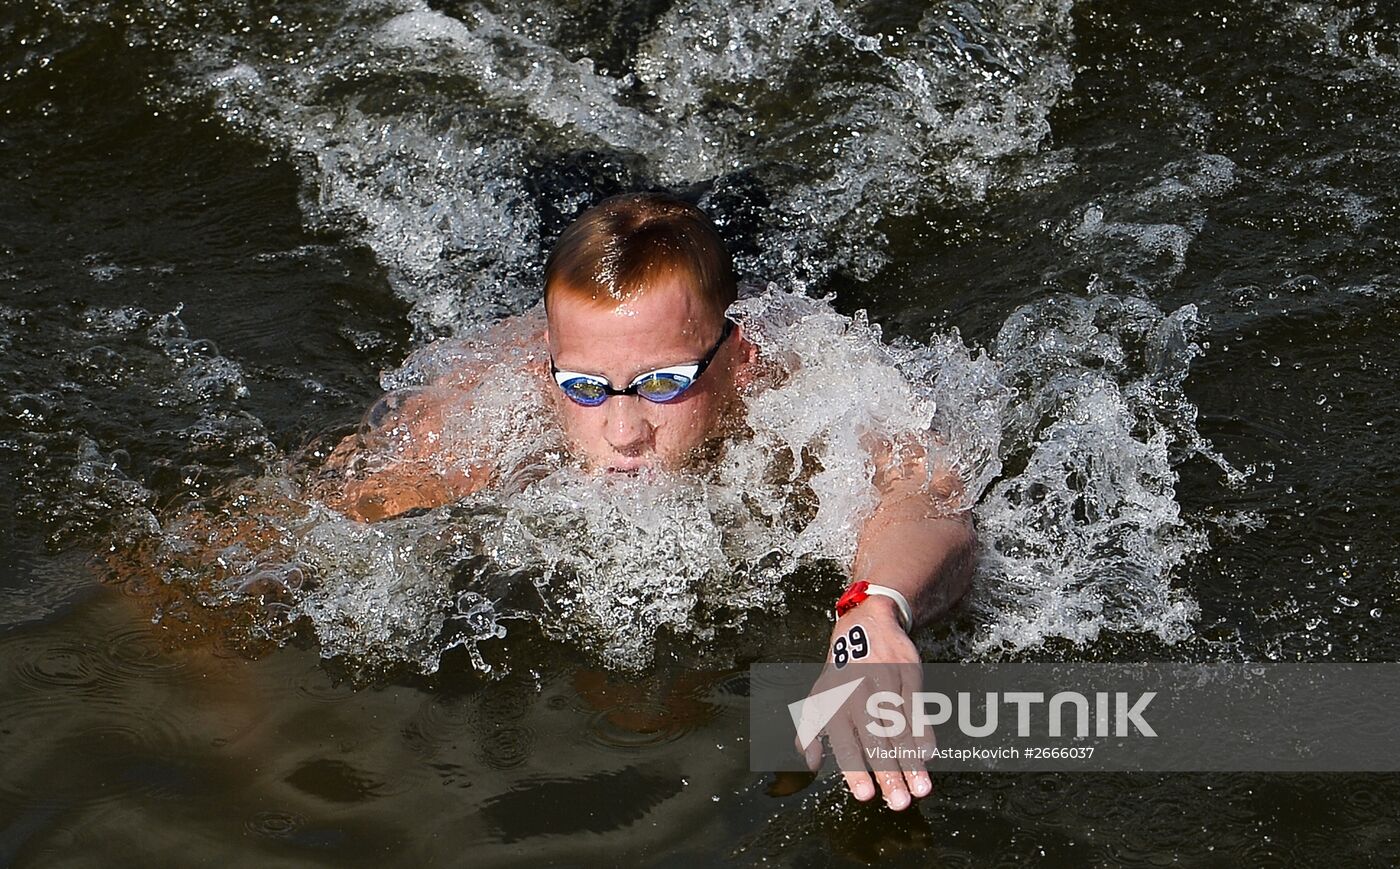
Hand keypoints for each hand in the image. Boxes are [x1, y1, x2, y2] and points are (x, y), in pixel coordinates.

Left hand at [796, 597, 933, 809]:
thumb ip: (811, 730)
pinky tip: (929, 755)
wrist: (867, 623)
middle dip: (889, 774)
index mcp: (834, 702)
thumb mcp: (818, 694)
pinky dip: (923, 732)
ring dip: (912, 762)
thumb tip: (809, 764)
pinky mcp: (907, 673)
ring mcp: (884, 682)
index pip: (845, 743)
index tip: (865, 797)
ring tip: (922, 790)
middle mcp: (858, 693)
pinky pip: (917, 707)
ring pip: (899, 728)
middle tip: (900, 804)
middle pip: (876, 740)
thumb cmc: (840, 670)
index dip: (855, 770)